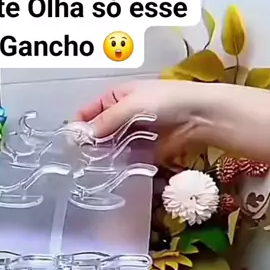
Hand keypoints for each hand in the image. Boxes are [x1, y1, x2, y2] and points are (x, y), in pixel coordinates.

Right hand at [75, 79, 206, 159]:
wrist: (198, 116)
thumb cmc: (165, 101)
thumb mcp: (130, 105)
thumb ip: (106, 121)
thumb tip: (82, 136)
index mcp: (115, 97)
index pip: (88, 111)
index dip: (79, 126)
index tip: (71, 144)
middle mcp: (121, 114)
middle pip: (97, 131)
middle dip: (90, 144)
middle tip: (81, 161)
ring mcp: (132, 133)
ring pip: (109, 146)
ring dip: (102, 156)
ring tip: (93, 169)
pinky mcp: (142, 149)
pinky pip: (124, 157)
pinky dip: (117, 163)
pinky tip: (110, 172)